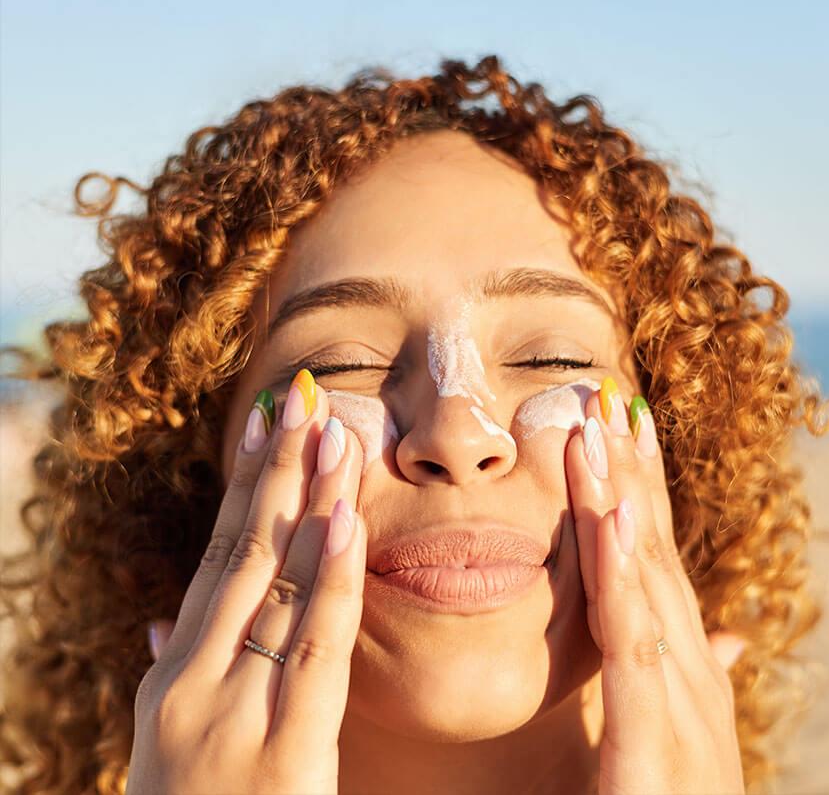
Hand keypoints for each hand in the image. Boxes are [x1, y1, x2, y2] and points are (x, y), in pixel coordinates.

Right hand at [128, 370, 367, 794]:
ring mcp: (227, 716)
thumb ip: (174, 678)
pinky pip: (311, 651)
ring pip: (272, 586)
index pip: (215, 559)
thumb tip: (161, 622)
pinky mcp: (280, 753)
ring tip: (331, 433)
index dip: (245, 488)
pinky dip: (327, 581)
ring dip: (305, 503)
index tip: (266, 424)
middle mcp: (190, 682)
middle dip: (275, 473)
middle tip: (303, 398)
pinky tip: (343, 522)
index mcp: (173, 677)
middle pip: (241, 555)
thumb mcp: (171, 747)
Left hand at [565, 378, 744, 794]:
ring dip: (624, 498)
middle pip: (657, 559)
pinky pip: (634, 649)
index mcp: (691, 681)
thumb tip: (729, 637)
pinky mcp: (653, 750)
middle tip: (614, 395)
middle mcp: (695, 686)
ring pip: (647, 585)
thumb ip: (689, 685)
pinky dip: (622, 578)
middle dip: (636, 474)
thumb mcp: (676, 744)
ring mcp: (685, 715)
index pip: (663, 571)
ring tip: (601, 426)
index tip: (627, 430)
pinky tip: (608, 518)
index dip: (647, 496)